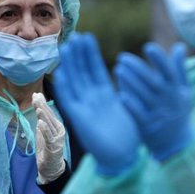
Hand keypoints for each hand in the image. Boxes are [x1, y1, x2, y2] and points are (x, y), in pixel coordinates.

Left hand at [32, 92, 65, 183]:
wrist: (51, 168)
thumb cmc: (46, 149)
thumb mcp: (42, 132)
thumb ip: (41, 120)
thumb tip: (38, 106)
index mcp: (56, 125)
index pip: (48, 112)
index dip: (42, 103)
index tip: (36, 94)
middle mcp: (59, 130)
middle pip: (49, 116)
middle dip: (42, 106)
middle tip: (36, 97)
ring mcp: (57, 138)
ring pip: (49, 124)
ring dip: (43, 115)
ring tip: (38, 107)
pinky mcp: (54, 146)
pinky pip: (48, 136)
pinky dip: (44, 129)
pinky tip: (40, 122)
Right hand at [53, 33, 140, 175]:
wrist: (123, 158)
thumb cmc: (130, 135)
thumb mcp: (130, 106)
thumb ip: (127, 90)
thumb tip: (132, 73)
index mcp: (106, 95)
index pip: (96, 70)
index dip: (91, 54)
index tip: (88, 37)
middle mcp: (93, 99)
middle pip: (83, 72)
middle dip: (79, 54)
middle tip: (76, 35)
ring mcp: (84, 107)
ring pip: (74, 82)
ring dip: (70, 65)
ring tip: (68, 46)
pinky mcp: (79, 118)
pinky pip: (69, 100)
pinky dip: (64, 86)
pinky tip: (61, 71)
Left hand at [115, 42, 192, 160]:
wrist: (176, 144)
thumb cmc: (178, 111)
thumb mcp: (184, 91)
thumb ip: (180, 69)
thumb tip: (179, 46)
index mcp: (176, 89)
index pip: (169, 71)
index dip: (159, 59)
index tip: (148, 46)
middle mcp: (167, 100)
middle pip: (153, 81)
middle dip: (138, 68)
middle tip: (122, 57)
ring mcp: (157, 113)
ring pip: (143, 96)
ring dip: (130, 82)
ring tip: (117, 69)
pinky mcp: (147, 126)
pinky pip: (138, 114)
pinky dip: (130, 105)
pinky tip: (120, 94)